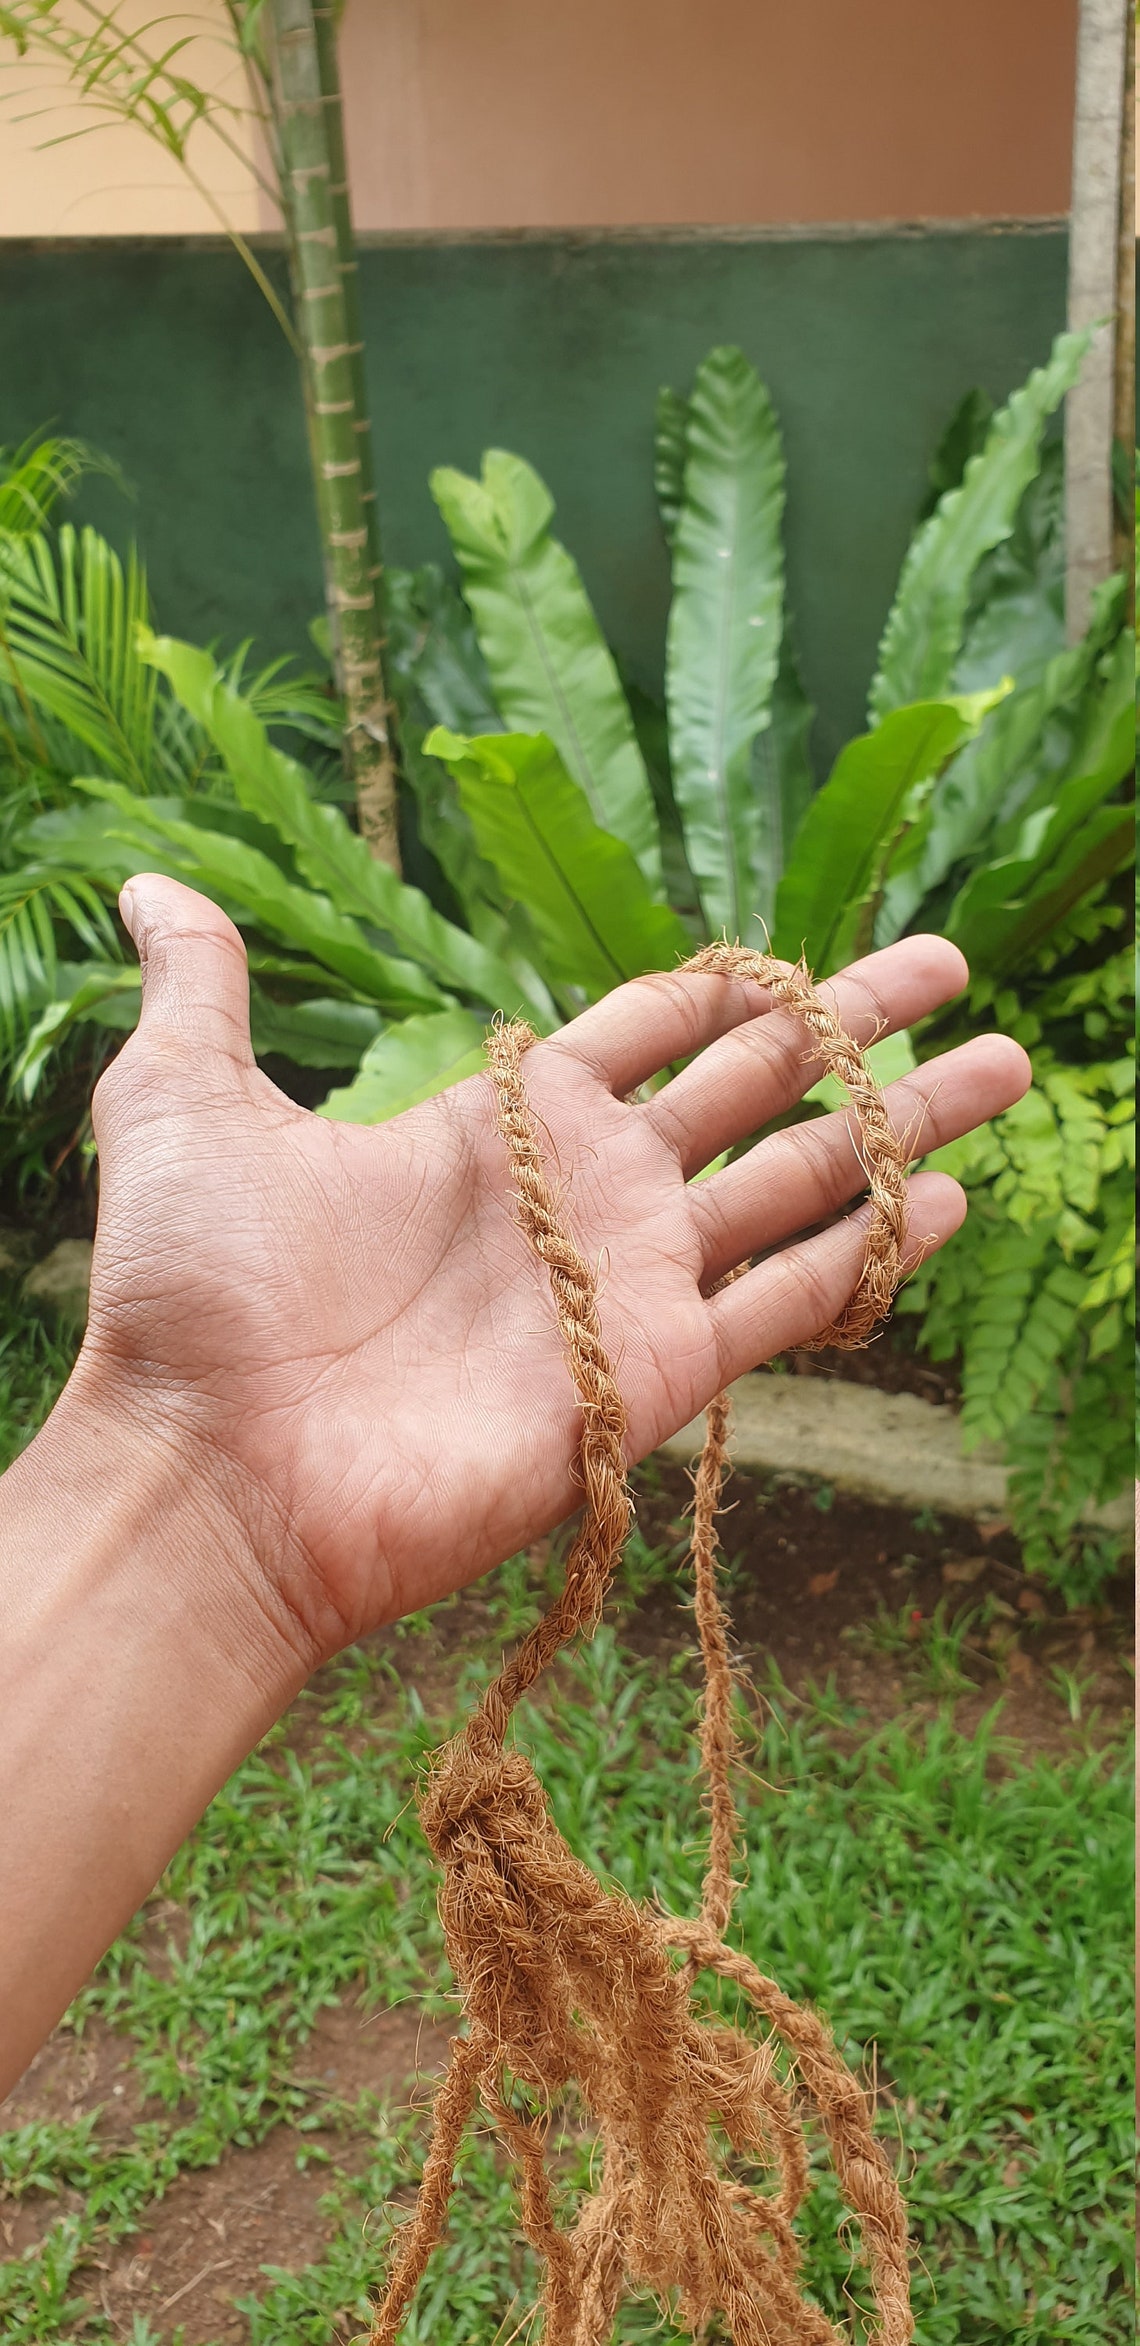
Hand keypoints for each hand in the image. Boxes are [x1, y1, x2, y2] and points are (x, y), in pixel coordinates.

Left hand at [77, 876, 1030, 1672]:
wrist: (214, 1470)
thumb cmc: (192, 1296)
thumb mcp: (184, 1102)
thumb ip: (203, 986)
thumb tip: (151, 885)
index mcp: (501, 1125)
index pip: (652, 1033)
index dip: (733, 990)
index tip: (808, 952)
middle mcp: (586, 1198)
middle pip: (756, 1089)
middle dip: (857, 1031)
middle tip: (952, 971)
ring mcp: (630, 1286)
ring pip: (801, 1183)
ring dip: (903, 1127)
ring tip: (1006, 1068)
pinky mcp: (656, 1374)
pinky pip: (790, 1300)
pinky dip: (871, 1251)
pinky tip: (948, 1201)